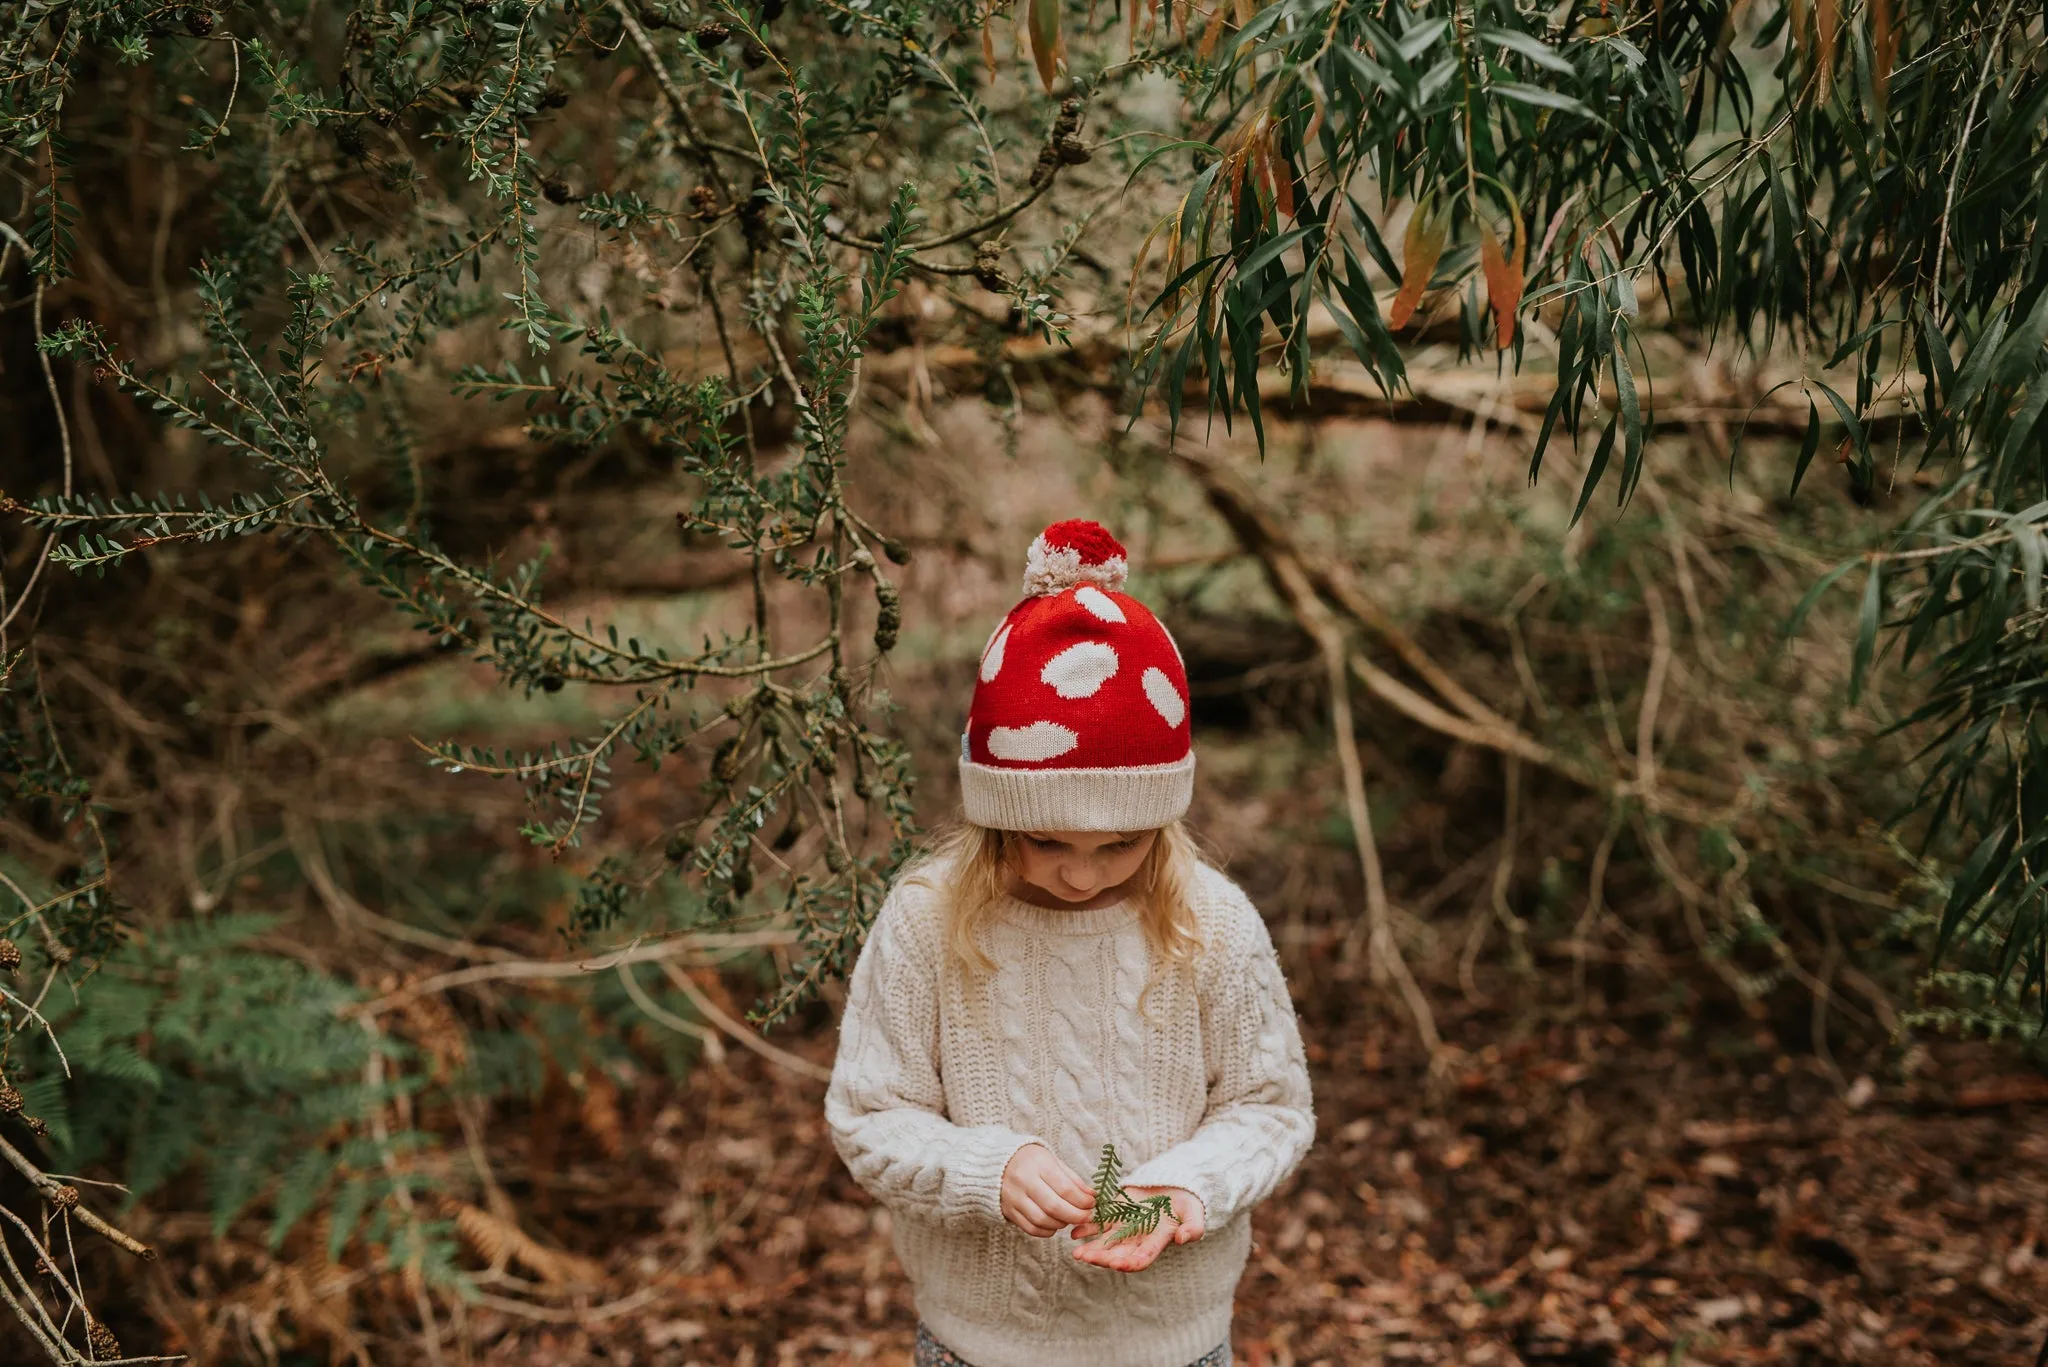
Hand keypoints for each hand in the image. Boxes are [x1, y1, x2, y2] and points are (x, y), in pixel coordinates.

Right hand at [999, 1143, 1095, 1237]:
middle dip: (1076, 1216)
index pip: (1065, 1188)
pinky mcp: (1009, 1212)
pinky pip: (1031, 1228)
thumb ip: (1072, 1179)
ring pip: (1043, 1220)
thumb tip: (1092, 1196)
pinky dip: (1047, 1231)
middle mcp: (1024, 1181)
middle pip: (1054, 1207)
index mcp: (1038, 1165)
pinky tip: (1055, 1224)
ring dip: (1062, 1223)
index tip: (1092, 1204)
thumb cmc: (1031, 1161)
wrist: (997, 1163)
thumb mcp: (1053, 1161)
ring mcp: (1014, 1198)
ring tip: (1070, 1218)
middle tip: (1087, 1217)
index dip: (1082, 1200)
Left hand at [1070, 1186, 1204, 1272]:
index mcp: (1156, 1242)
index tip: (1117, 1264)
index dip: (1129, 1263)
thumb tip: (1184, 1239)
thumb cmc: (1188, 1203)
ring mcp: (1125, 1227)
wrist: (1176, 1185)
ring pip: (1105, 1243)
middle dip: (1102, 1259)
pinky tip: (1075, 1233)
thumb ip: (1193, 1228)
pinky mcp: (1116, 1213)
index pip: (1141, 1259)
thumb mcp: (1195, 1213)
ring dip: (1091, 1249)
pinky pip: (1099, 1223)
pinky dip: (1087, 1229)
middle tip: (1086, 1258)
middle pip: (1118, 1255)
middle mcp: (1138, 1239)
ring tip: (1077, 1253)